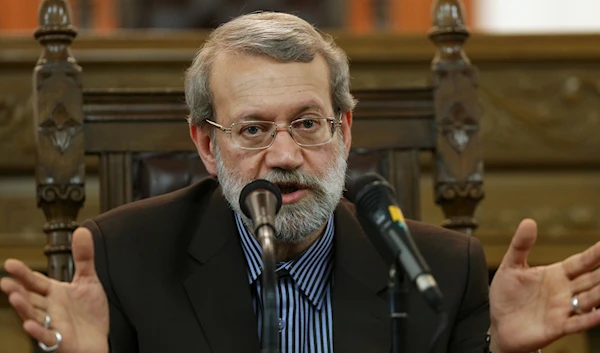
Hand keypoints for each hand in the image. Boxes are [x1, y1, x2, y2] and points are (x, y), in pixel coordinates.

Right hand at [1, 227, 108, 352]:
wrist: (99, 340)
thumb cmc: (89, 313)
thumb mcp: (88, 281)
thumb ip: (84, 257)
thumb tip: (81, 230)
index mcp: (54, 293)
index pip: (35, 281)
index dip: (24, 273)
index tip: (10, 263)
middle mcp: (50, 308)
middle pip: (30, 298)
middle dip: (17, 290)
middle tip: (5, 282)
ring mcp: (53, 324)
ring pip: (33, 315)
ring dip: (23, 308)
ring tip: (14, 297)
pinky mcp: (60, 340)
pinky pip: (46, 337)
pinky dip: (38, 331)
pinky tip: (30, 325)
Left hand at [489, 219, 599, 352]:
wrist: (499, 324)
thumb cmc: (507, 295)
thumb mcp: (511, 266)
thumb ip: (520, 245)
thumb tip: (529, 221)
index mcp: (557, 274)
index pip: (581, 262)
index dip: (595, 253)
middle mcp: (565, 291)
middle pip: (591, 280)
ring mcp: (563, 309)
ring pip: (589, 300)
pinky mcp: (557, 327)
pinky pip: (577, 323)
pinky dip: (590, 319)